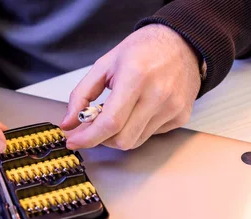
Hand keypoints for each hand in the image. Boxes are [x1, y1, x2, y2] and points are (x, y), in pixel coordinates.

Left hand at [60, 24, 201, 149]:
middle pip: (122, 139)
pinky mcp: (180, 117)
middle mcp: (157, 95)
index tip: (74, 141)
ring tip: (117, 114)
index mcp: (136, 77)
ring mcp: (172, 108)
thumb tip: (68, 123)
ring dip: (119, 135)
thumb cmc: (143, 50)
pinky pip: (150, 135)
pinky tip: (138, 110)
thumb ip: (81, 95)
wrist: (182, 43)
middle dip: (102, 139)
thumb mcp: (105, 64)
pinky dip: (137, 128)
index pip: (110, 123)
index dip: (88, 138)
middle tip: (94, 127)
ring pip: (135, 141)